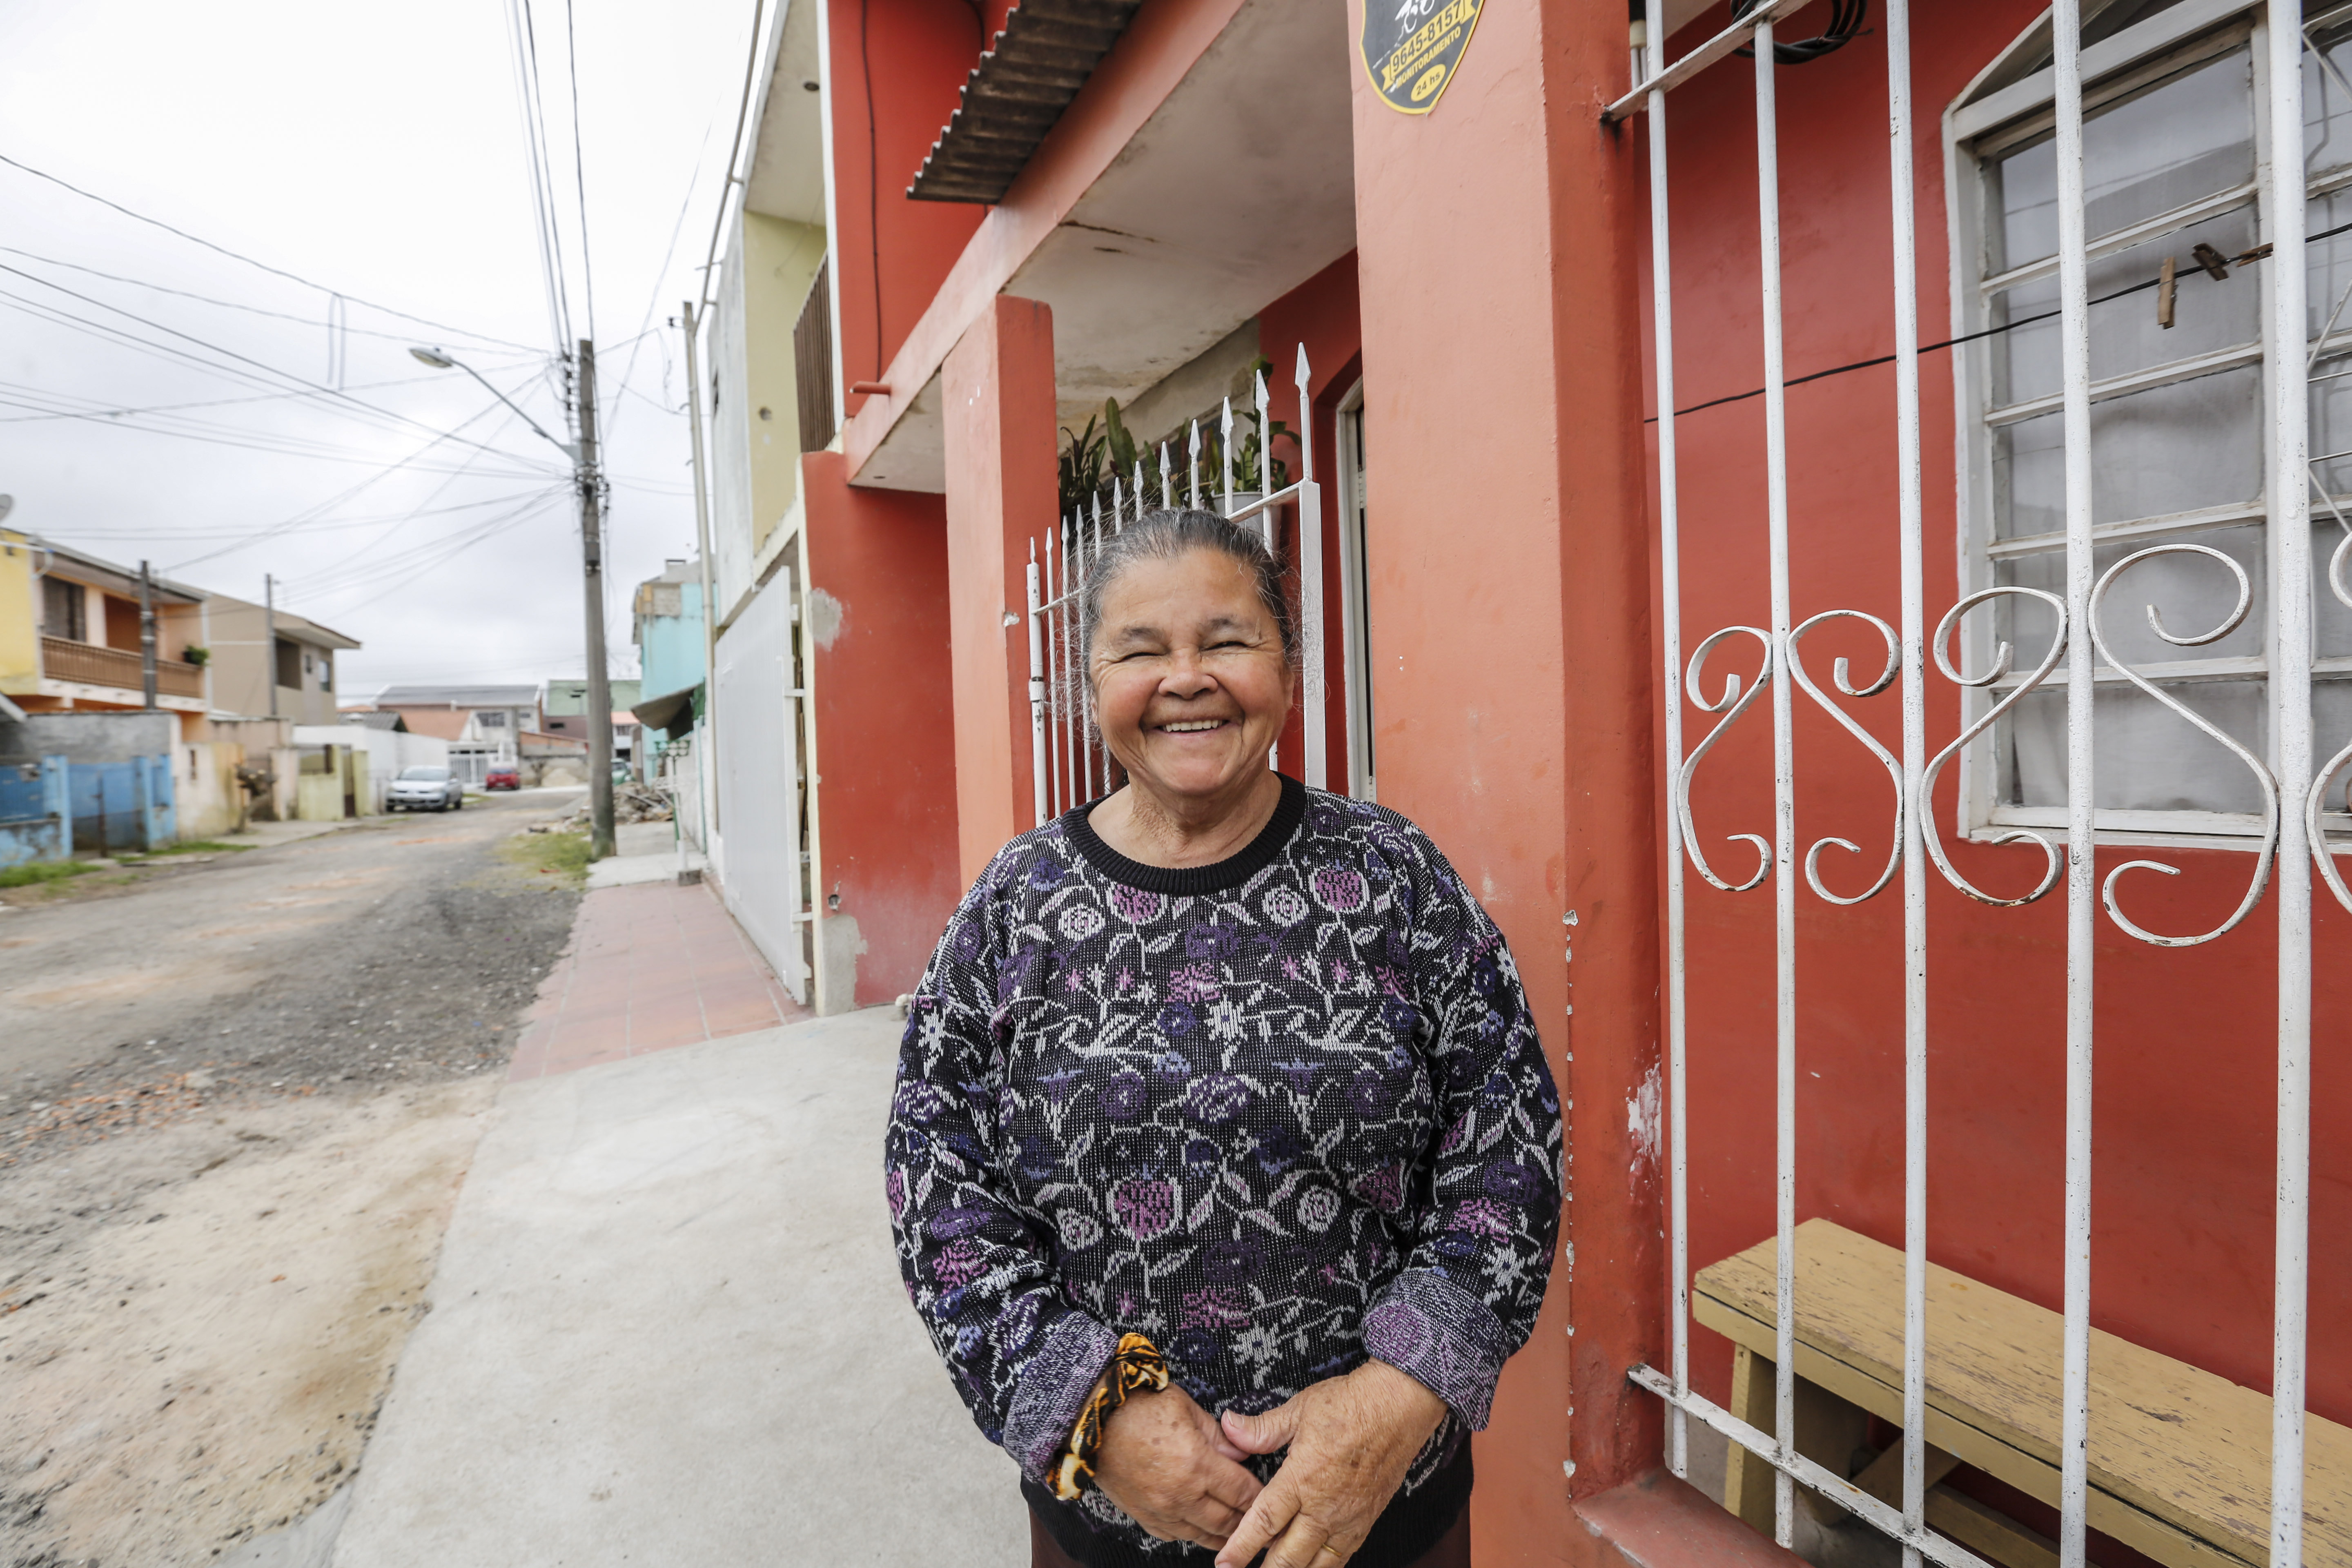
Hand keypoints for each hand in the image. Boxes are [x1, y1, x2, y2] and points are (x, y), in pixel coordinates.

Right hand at [1093, 1381, 1265, 1549]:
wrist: (1090, 1419)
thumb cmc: (1137, 1406)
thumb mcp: (1185, 1407)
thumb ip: (1217, 1434)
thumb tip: (1239, 1453)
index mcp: (1196, 1465)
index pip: (1241, 1491)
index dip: (1260, 1496)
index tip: (1272, 1497)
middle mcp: (1181, 1495)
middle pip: (1227, 1520)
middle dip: (1248, 1522)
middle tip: (1265, 1523)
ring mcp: (1160, 1509)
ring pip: (1202, 1535)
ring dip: (1224, 1537)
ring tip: (1240, 1536)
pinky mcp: (1143, 1515)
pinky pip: (1175, 1536)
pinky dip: (1192, 1536)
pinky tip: (1202, 1532)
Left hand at [1212, 1360, 1448, 1567]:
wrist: (1400, 1406)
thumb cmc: (1351, 1404)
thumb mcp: (1299, 1409)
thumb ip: (1262, 1428)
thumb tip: (1229, 1427)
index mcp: (1302, 1478)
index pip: (1264, 1521)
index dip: (1241, 1547)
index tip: (1224, 1563)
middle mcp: (1324, 1506)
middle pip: (1288, 1555)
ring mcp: (1347, 1518)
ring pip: (1315, 1565)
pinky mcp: (1365, 1521)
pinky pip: (1341, 1558)